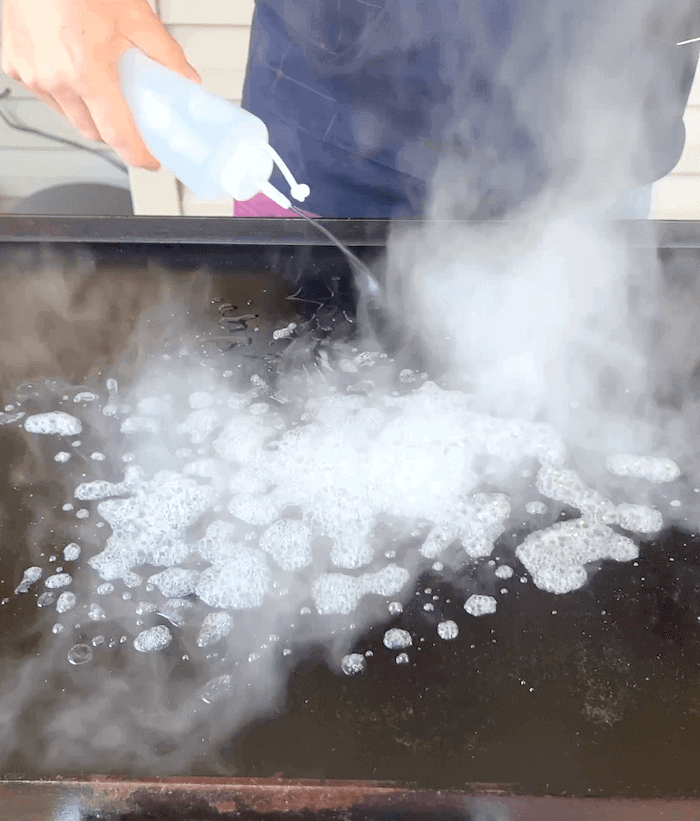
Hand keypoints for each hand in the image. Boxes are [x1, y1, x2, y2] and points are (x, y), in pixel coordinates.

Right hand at [1, 0, 201, 168]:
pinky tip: (76, 73)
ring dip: (90, 114)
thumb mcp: (133, 15)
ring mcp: (29, 73)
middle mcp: (52, 79)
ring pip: (68, 116)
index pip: (117, 133)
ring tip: (106, 90)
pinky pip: (46, 94)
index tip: (150, 161)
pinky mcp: (14, 64)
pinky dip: (65, 93)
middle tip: (135, 121)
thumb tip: (186, 79)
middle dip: (115, 133)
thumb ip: (165, 53)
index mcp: (85, 71)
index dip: (138, 154)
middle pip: (92, 131)